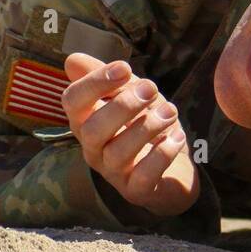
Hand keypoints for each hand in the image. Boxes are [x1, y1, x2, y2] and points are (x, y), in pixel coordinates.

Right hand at [62, 52, 199, 217]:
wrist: (174, 168)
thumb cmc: (145, 126)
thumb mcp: (130, 95)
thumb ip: (108, 77)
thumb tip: (72, 60)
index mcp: (87, 121)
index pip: (73, 102)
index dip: (95, 82)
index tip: (125, 68)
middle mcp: (94, 149)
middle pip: (93, 129)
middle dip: (124, 105)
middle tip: (152, 90)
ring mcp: (114, 173)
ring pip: (119, 153)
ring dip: (148, 127)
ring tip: (171, 112)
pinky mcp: (137, 191)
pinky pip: (143, 176)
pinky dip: (162, 154)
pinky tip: (178, 137)